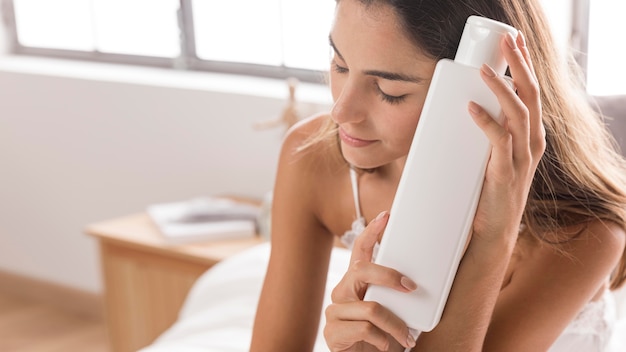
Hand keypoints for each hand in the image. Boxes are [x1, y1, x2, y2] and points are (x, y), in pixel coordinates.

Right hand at [324, 211, 417, 350]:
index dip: (372, 231)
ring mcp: (334, 312)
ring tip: (406, 338)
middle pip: (362, 270)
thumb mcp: (391, 311)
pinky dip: (383, 340)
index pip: (360, 250)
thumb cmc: (380, 337)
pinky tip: (386, 346)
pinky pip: (365, 329)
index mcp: (356, 283)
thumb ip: (397, 296)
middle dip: (390, 277)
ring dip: (395, 325)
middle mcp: (342, 292)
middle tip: (412, 288)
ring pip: (371, 307)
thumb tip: (420, 282)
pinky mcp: (332, 333)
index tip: (386, 216)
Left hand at [468, 30, 545, 246]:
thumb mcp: (490, 156)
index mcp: (528, 137)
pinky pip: (499, 143)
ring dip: (502, 89)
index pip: (531, 92)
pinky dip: (486, 122)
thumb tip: (459, 108)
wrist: (491, 232)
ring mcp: (521, 159)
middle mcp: (530, 144)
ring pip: (519, 114)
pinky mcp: (505, 174)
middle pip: (531, 96)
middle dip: (520, 65)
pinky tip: (472, 108)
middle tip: (508, 41)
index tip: (515, 41)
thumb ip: (484, 134)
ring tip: (485, 70)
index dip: (525, 65)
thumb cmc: (487, 191)